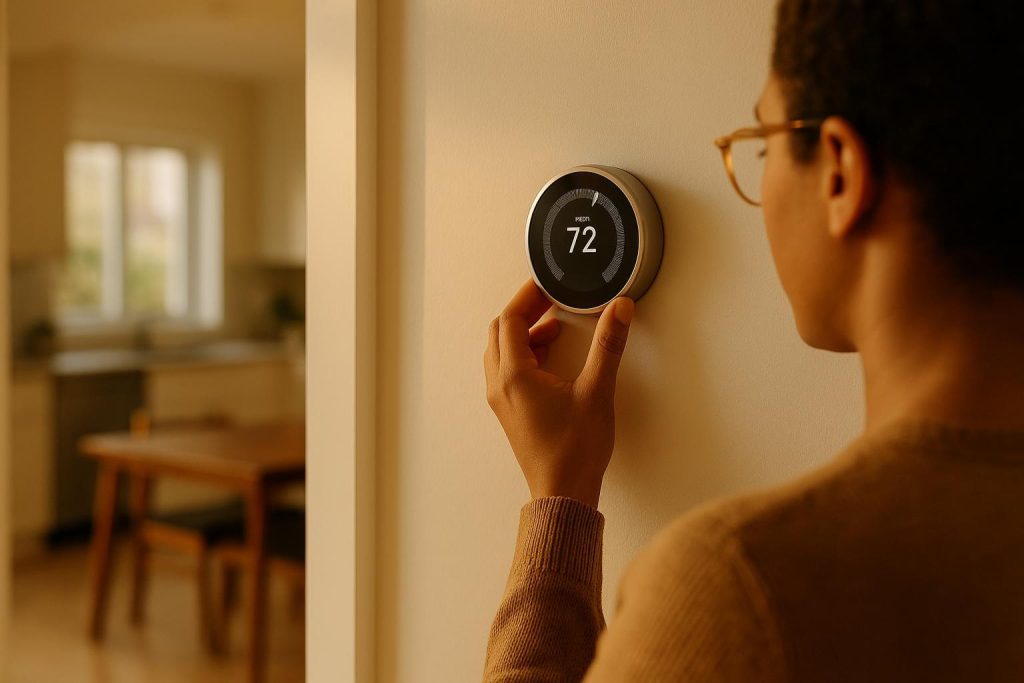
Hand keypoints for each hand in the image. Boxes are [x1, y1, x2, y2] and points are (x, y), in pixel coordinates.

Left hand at [483, 279, 634, 508]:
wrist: (563, 493)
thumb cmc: (576, 449)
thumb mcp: (596, 391)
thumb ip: (608, 345)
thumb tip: (619, 308)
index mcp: (514, 376)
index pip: (509, 320)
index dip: (527, 297)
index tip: (547, 285)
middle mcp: (500, 386)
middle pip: (499, 333)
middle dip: (523, 312)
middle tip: (551, 300)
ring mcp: (502, 401)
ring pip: (501, 353)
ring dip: (524, 334)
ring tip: (556, 328)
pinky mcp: (510, 413)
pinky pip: (507, 372)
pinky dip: (525, 355)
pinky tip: (552, 359)